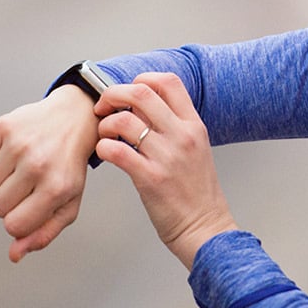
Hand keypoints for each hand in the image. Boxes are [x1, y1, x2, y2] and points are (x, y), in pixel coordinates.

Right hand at [0, 85, 99, 261]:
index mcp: (57, 188)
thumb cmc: (69, 165)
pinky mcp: (4, 126)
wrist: (74, 118)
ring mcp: (20, 144)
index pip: (14, 226)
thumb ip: (44, 233)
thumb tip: (14, 255)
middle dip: (9, 201)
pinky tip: (12, 152)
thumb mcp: (69, 201)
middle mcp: (38, 165)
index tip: (31, 206)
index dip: (18, 221)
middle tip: (29, 184)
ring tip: (21, 167)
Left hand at [94, 72, 237, 269]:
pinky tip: (106, 153)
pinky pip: (116, 150)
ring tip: (104, 135)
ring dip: (105, 124)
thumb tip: (143, 110)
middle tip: (103, 107)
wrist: (205, 228)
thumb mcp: (196, 150)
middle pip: (141, 92)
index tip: (128, 93)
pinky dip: (103, 147)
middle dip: (113, 94)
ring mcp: (167, 156)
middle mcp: (182, 135)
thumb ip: (173, 127)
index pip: (169, 82)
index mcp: (194, 125)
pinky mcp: (150, 178)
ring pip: (124, 120)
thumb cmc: (196, 193)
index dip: (142, 79)